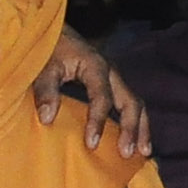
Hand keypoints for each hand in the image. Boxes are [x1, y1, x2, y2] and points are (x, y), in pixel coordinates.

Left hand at [33, 30, 148, 158]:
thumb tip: (47, 118)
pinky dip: (135, 125)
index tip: (92, 144)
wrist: (54, 33)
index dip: (98, 120)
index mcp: (95, 65)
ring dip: (141, 129)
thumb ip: (45, 90)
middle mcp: (111, 72)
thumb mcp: (44, 67)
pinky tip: (136, 143)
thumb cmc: (49, 50)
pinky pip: (130, 106)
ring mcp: (115, 79)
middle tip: (126, 153)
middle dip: (131, 129)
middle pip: (131, 101)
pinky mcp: (113, 86)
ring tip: (143, 153)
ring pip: (136, 104)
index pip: (102, 96)